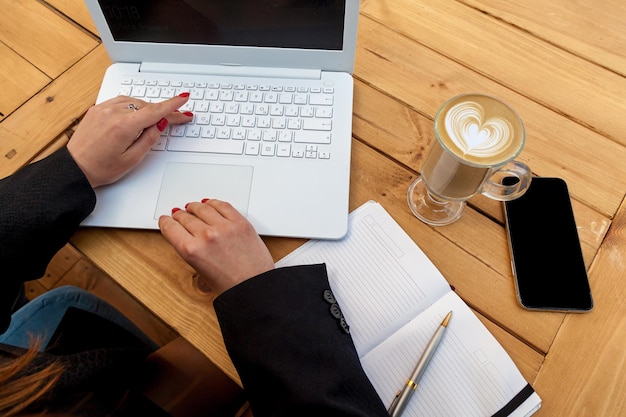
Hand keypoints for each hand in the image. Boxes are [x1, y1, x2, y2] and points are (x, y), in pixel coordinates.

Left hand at [67, 94, 192, 187]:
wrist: (75, 168)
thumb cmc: (100, 168)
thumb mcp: (132, 159)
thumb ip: (149, 139)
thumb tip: (160, 124)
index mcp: (124, 126)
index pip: (156, 111)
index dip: (173, 105)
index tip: (184, 98)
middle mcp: (113, 113)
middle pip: (146, 107)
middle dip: (162, 112)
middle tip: (175, 118)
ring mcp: (103, 109)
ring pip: (134, 102)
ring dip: (147, 109)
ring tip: (154, 120)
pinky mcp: (97, 109)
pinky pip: (120, 101)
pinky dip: (132, 106)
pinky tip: (136, 114)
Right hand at [159, 199, 274, 294]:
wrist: (255, 287)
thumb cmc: (230, 286)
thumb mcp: (200, 271)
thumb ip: (190, 250)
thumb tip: (185, 235)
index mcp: (191, 250)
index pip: (170, 228)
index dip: (166, 222)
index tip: (166, 220)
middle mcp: (206, 236)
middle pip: (185, 217)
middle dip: (180, 215)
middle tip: (179, 214)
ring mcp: (224, 227)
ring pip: (202, 207)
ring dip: (194, 207)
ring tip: (193, 207)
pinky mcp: (240, 222)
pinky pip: (223, 205)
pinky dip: (214, 203)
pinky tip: (210, 204)